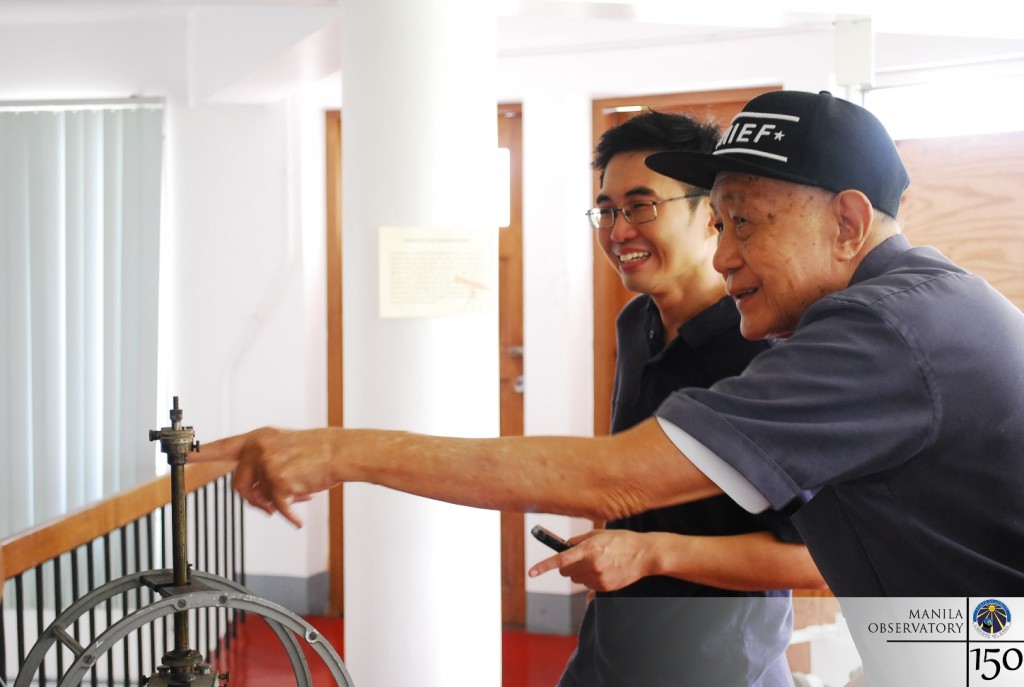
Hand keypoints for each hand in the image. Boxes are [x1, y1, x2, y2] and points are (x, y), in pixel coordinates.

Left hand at [193, 427, 337, 527]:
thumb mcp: (287, 447)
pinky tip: (298, 519)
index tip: (180, 453)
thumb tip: (258, 493)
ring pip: (259, 497)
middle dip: (254, 501)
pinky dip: (289, 517)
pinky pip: (278, 508)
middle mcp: (259, 447)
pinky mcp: (278, 480)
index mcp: (259, 437)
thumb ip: (265, 463)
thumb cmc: (320, 452)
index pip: (222, 446)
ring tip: (295, 501)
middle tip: (269, 507)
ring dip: (275, 505)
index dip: (199, 452)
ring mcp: (267, 463)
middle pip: (239, 484)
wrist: (341, 452)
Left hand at [527, 529, 655, 591]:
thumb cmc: (622, 541)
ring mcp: (599, 579)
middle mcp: (592, 565)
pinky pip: (588, 585)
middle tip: (579, 557)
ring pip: (576, 579)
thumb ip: (579, 540)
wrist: (645, 555)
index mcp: (589, 549)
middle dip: (566, 565)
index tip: (531, 572)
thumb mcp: (599, 534)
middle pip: (565, 571)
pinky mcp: (604, 588)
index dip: (544, 567)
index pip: (561, 559)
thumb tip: (564, 546)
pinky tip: (605, 569)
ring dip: (579, 571)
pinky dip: (591, 578)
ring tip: (598, 562)